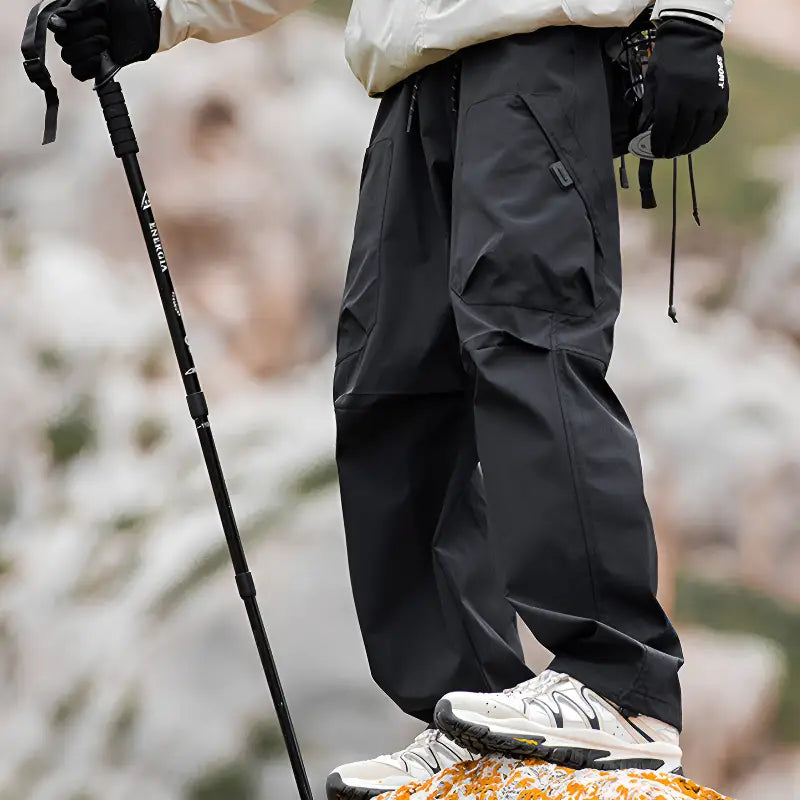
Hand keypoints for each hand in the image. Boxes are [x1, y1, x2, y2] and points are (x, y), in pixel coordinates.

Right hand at [50, 0, 160, 80]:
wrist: (145, 19)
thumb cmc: (123, 5)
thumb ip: (76, 7)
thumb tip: (57, 21)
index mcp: (72, 16)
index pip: (54, 26)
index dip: (61, 25)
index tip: (68, 23)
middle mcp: (76, 33)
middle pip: (63, 41)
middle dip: (84, 33)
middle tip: (104, 26)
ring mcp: (86, 50)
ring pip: (69, 58)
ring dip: (88, 48)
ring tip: (106, 40)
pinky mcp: (97, 66)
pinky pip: (79, 74)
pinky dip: (87, 68)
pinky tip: (99, 59)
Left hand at [641, 18, 729, 158]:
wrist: (693, 36)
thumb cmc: (667, 59)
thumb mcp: (652, 80)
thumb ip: (649, 107)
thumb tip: (645, 131)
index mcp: (671, 93)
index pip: (664, 128)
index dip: (659, 144)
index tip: (655, 152)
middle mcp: (692, 97)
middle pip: (682, 133)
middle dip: (672, 148)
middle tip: (667, 154)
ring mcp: (710, 97)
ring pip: (700, 131)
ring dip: (689, 145)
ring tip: (680, 150)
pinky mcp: (723, 95)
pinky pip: (717, 122)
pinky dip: (707, 135)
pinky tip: (698, 141)